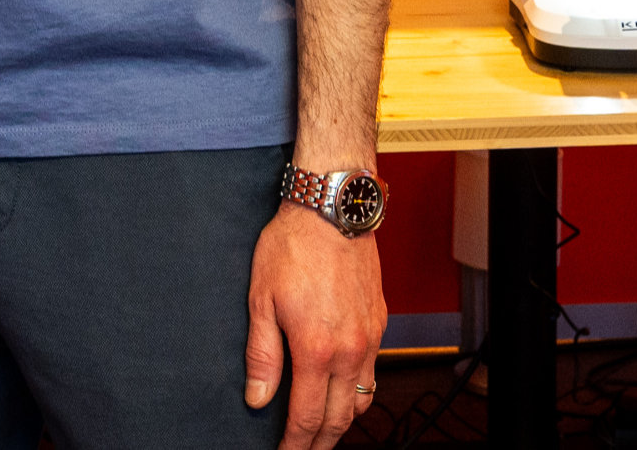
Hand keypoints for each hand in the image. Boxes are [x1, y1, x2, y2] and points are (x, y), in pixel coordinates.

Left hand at [244, 204, 384, 447]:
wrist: (332, 210)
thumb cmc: (291, 247)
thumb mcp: (260, 298)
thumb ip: (262, 355)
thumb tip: (257, 398)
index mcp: (316, 349)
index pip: (307, 416)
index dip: (295, 443)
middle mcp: (349, 351)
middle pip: (339, 419)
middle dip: (320, 442)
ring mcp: (369, 340)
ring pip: (361, 402)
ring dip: (342, 423)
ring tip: (321, 431)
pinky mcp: (379, 325)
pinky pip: (373, 376)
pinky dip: (358, 395)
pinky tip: (342, 393)